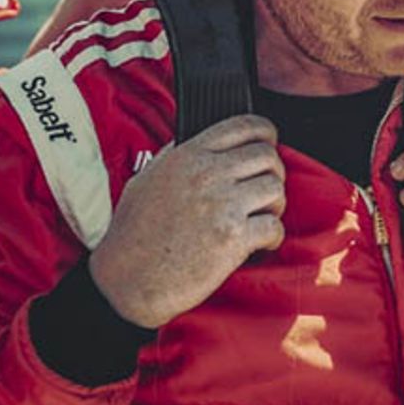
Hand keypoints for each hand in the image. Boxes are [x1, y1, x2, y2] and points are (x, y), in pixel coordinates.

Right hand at [88, 115, 284, 327]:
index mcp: (188, 155)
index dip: (265, 133)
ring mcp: (222, 204)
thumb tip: (197, 144)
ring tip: (260, 218)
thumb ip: (174, 157)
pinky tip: (259, 244)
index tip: (269, 143)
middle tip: (263, 191)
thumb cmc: (132, 234)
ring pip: (275, 188)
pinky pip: (274, 226)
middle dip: (272, 173)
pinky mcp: (233, 237)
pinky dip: (272, 237)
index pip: (243, 126)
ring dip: (274, 204)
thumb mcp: (146, 179)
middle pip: (267, 156)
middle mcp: (207, 174)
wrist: (128, 279)